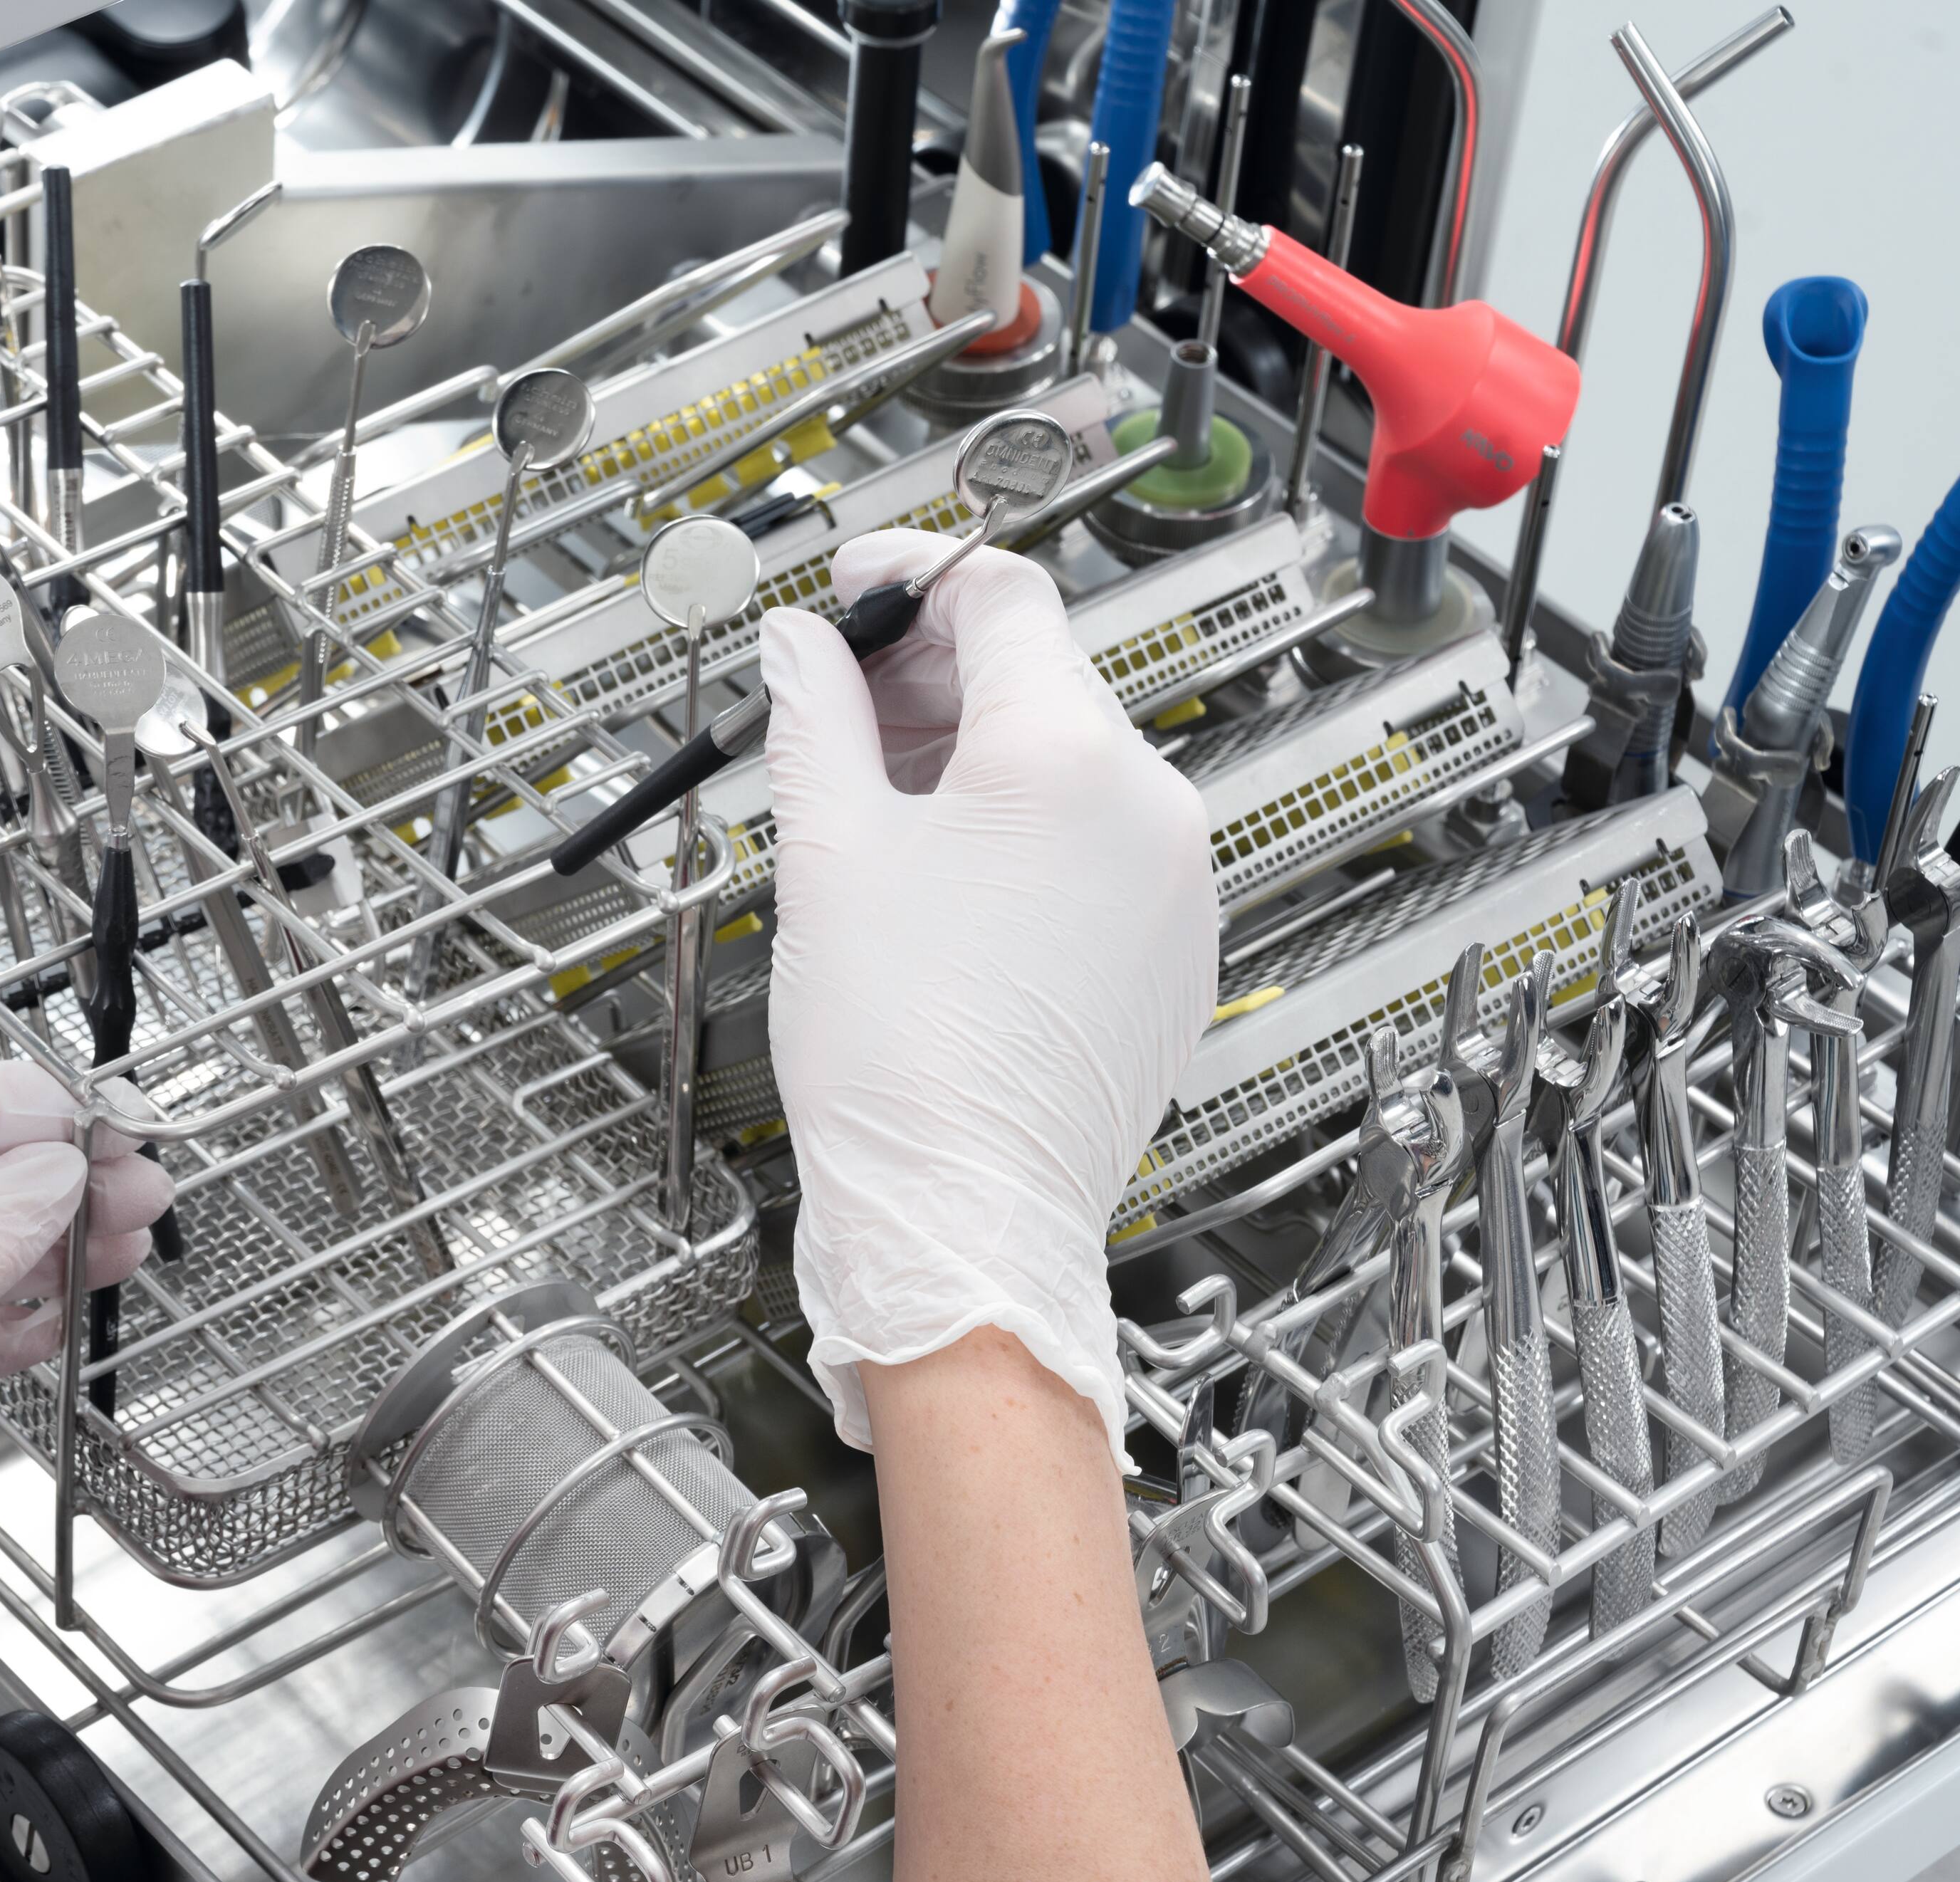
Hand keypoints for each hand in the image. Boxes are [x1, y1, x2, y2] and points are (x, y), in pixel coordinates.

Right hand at [752, 531, 1215, 1463]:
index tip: (856, 586)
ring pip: (1070, 768)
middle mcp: (1148, 809)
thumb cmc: (903, 1062)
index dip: (915, 574)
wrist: (963, 1212)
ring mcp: (1174, 885)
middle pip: (1042, 679)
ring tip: (878, 799)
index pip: (1004, 597)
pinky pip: (1099, 850)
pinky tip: (944, 881)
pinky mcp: (1171, 953)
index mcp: (1067, 760)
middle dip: (935, 672)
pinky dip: (1023, 835)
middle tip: (841, 693)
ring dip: (974, 756)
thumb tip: (802, 648)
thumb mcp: (829, 855)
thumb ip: (816, 720)